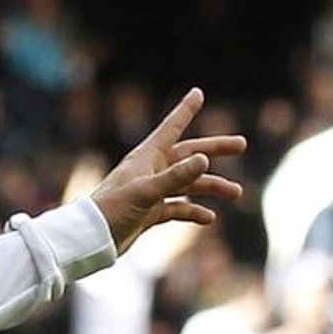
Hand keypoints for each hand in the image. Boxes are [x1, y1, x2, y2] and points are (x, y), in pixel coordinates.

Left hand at [90, 89, 243, 255]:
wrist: (91, 240)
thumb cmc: (112, 211)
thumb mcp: (146, 192)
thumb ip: (176, 177)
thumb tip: (205, 159)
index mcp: (146, 158)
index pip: (171, 128)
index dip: (185, 110)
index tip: (198, 93)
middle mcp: (151, 171)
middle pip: (189, 155)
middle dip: (215, 150)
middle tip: (241, 145)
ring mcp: (151, 192)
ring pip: (188, 184)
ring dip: (211, 187)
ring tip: (236, 192)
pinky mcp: (149, 213)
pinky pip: (177, 209)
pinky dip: (192, 212)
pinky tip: (209, 218)